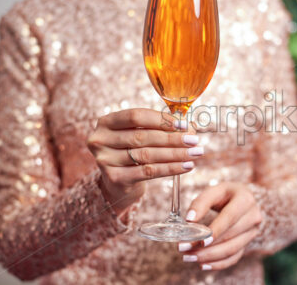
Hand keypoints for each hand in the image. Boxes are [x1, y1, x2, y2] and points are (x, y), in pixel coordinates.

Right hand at [87, 108, 202, 215]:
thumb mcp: (140, 133)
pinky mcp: (114, 178)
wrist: (120, 181)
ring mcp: (105, 160)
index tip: (184, 124)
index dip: (161, 119)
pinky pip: (148, 172)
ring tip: (195, 153)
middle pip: (143, 136)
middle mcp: (101, 139)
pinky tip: (187, 166)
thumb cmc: (133, 150)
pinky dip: (171, 168)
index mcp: (106, 122)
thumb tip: (189, 125)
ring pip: (147, 155)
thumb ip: (160, 126)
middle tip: (194, 140)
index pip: (135, 116)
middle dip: (173, 138)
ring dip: (176, 154)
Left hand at [177, 182, 261, 270]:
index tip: (199, 241)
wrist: (243, 199)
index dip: (215, 230)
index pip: (230, 217)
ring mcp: (252, 232)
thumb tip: (189, 219)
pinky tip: (203, 264)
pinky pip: (234, 258)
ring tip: (189, 257)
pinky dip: (218, 264)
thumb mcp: (214, 191)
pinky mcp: (248, 243)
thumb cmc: (225, 194)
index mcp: (245, 199)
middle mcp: (253, 217)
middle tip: (184, 249)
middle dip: (206, 246)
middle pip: (230, 236)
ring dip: (209, 256)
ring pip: (232, 249)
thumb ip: (201, 203)